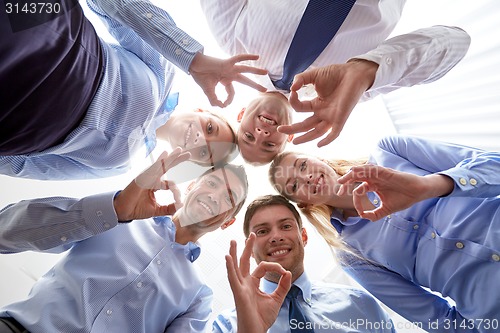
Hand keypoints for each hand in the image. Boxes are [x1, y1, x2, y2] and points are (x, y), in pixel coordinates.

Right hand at [113, 148, 189, 221]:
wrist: (124, 211)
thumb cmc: (137, 208)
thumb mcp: (157, 210)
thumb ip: (168, 208)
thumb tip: (181, 206)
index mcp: (155, 185)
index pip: (170, 183)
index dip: (176, 191)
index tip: (178, 201)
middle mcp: (152, 179)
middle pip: (166, 167)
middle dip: (177, 160)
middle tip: (188, 154)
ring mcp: (147, 177)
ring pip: (161, 165)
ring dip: (170, 157)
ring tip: (179, 150)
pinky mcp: (142, 178)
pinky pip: (152, 169)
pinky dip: (159, 162)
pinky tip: (165, 155)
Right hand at [189, 53, 267, 106]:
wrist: (193, 66)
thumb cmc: (200, 76)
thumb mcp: (208, 92)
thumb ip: (215, 100)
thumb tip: (222, 107)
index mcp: (225, 80)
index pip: (231, 92)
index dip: (228, 100)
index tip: (223, 104)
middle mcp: (229, 74)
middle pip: (245, 81)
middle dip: (255, 85)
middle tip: (265, 90)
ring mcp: (229, 68)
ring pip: (245, 70)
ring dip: (256, 71)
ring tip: (266, 72)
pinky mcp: (226, 62)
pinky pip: (239, 58)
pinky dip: (247, 57)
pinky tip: (257, 57)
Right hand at [226, 233, 291, 332]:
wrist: (256, 332)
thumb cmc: (262, 318)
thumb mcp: (277, 299)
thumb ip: (283, 285)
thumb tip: (288, 272)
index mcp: (253, 283)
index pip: (262, 267)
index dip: (274, 266)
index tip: (284, 271)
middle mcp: (245, 283)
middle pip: (245, 261)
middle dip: (247, 248)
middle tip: (250, 235)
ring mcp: (240, 287)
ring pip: (236, 267)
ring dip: (234, 253)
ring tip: (233, 241)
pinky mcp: (238, 293)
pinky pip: (233, 278)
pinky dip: (230, 267)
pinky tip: (227, 257)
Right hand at [278, 59, 376, 146]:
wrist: (354, 72)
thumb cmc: (335, 73)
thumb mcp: (313, 75)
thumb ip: (300, 79)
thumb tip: (291, 88)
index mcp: (316, 104)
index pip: (300, 108)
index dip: (294, 102)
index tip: (293, 92)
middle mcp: (322, 112)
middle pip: (305, 125)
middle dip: (292, 129)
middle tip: (280, 130)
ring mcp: (331, 117)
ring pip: (317, 132)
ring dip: (305, 138)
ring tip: (294, 142)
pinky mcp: (341, 118)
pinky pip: (334, 133)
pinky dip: (327, 140)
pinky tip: (319, 145)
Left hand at [337, 164, 452, 220]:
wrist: (418, 193)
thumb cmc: (403, 198)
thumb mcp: (386, 209)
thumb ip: (374, 214)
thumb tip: (363, 217)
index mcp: (372, 186)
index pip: (359, 190)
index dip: (357, 201)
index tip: (360, 212)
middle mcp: (374, 179)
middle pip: (355, 178)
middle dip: (346, 182)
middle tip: (339, 190)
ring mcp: (379, 174)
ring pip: (361, 171)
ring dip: (351, 175)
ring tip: (342, 180)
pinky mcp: (386, 172)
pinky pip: (372, 169)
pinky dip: (363, 170)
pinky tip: (355, 172)